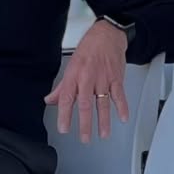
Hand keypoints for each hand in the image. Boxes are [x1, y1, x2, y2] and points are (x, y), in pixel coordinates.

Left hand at [46, 19, 129, 142]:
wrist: (107, 35)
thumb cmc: (89, 48)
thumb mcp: (71, 65)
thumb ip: (62, 86)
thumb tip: (50, 99)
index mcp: (74, 75)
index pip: (66, 98)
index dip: (64, 115)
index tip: (64, 128)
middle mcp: (88, 78)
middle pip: (85, 104)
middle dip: (84, 123)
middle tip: (84, 138)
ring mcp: (103, 78)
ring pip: (102, 102)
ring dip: (103, 120)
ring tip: (103, 134)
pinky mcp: (116, 78)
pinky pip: (119, 95)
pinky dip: (122, 107)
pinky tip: (122, 118)